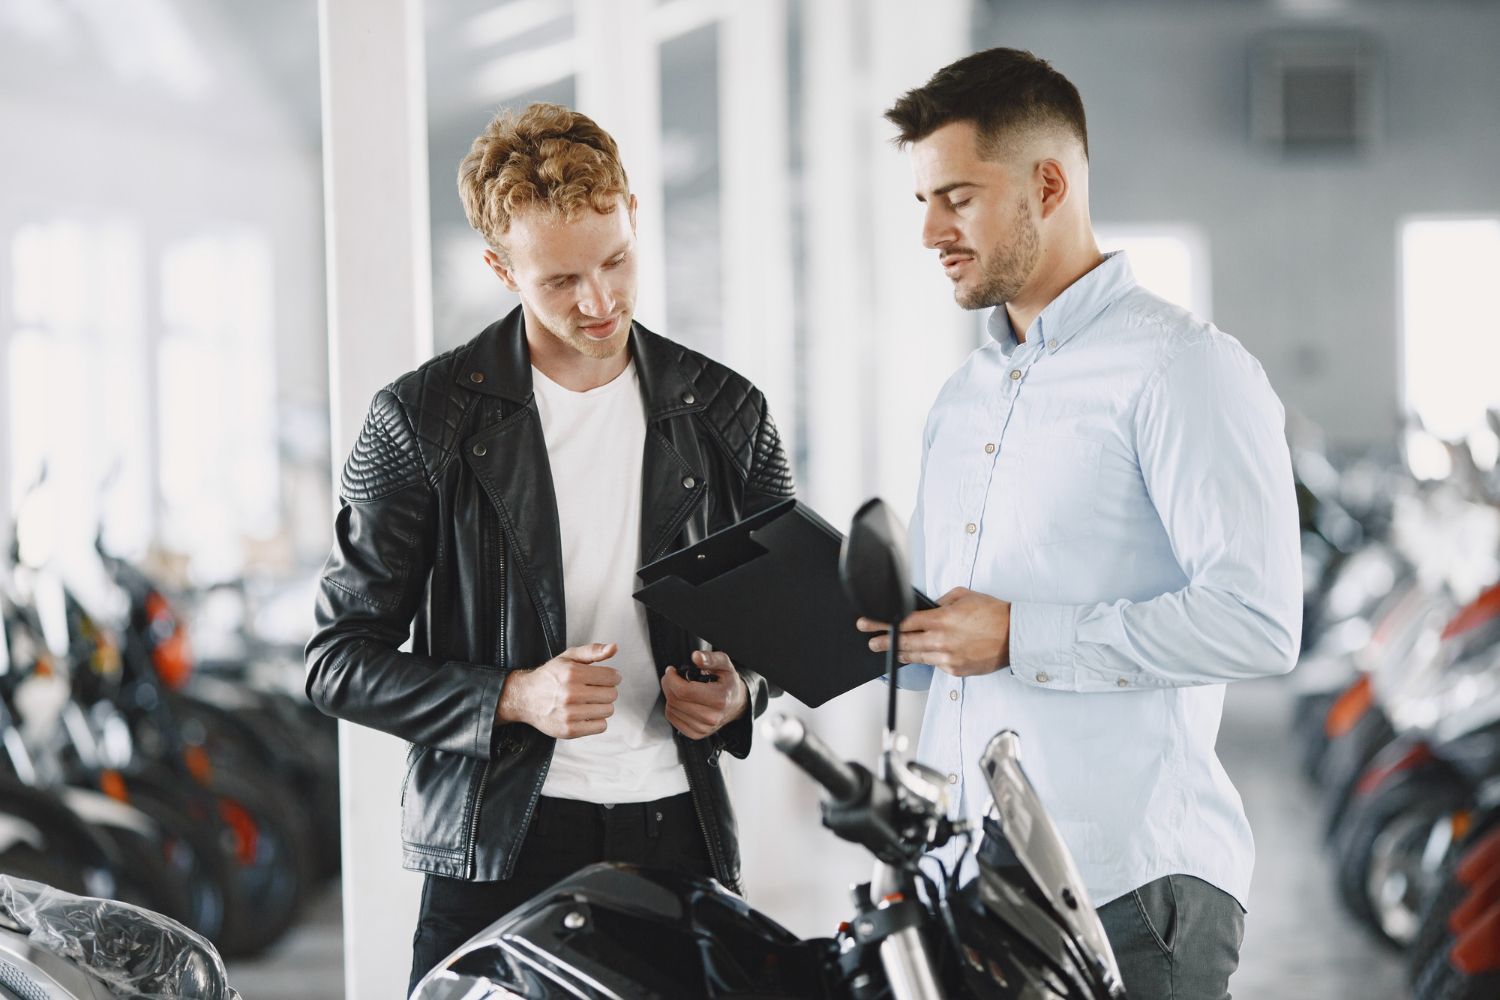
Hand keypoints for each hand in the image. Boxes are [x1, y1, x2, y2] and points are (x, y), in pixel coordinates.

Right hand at [497, 643, 620, 738]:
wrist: (525, 698)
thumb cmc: (550, 676)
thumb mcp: (568, 657)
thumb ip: (593, 651)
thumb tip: (614, 648)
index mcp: (572, 673)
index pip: (612, 677)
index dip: (612, 676)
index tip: (605, 678)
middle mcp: (570, 693)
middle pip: (611, 694)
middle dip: (607, 690)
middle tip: (594, 689)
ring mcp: (569, 714)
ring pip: (608, 710)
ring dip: (602, 706)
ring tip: (588, 701)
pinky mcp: (569, 730)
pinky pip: (601, 726)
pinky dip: (596, 720)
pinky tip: (585, 713)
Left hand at [661, 650, 747, 739]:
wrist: (736, 704)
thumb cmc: (728, 684)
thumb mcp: (724, 665)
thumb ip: (711, 659)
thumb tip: (696, 657)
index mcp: (719, 699)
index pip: (684, 691)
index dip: (672, 679)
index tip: (671, 671)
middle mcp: (712, 717)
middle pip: (675, 700)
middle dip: (668, 685)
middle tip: (672, 677)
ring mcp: (704, 728)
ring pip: (671, 710)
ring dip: (670, 696)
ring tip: (679, 688)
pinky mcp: (696, 734)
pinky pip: (673, 719)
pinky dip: (672, 708)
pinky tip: (681, 701)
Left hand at [856, 587, 1010, 676]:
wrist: (1015, 636)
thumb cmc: (994, 614)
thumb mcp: (964, 596)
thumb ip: (942, 601)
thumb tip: (929, 607)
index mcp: (941, 619)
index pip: (903, 622)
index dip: (881, 624)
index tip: (867, 624)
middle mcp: (941, 641)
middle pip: (904, 642)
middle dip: (883, 642)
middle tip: (871, 643)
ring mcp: (948, 658)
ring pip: (917, 657)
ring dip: (902, 653)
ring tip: (891, 650)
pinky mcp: (956, 670)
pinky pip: (936, 664)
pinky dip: (930, 658)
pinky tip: (926, 654)